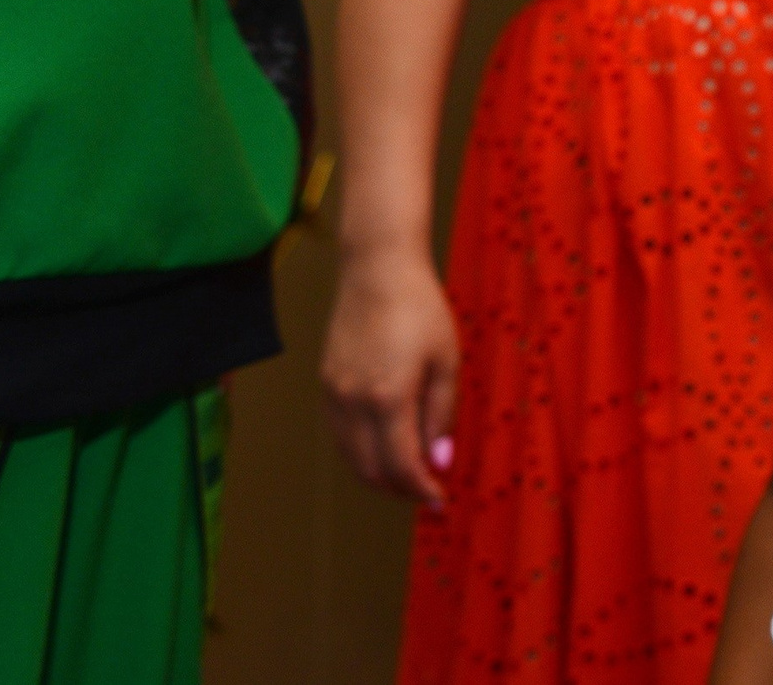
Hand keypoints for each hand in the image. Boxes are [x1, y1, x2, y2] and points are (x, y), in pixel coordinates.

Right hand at [320, 245, 459, 504]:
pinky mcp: (326, 385)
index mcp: (388, 398)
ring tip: (411, 474)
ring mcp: (334, 395)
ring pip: (352, 457)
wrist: (377, 270)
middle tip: (429, 491)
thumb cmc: (420, 310)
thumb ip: (441, 416)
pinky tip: (386, 446)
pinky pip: (341, 436)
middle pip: (372, 471)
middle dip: (401, 489)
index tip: (441, 500)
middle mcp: (353, 403)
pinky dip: (362, 452)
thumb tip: (439, 461)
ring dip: (380, 475)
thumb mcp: (446, 362)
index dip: (422, 490)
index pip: (401, 466)